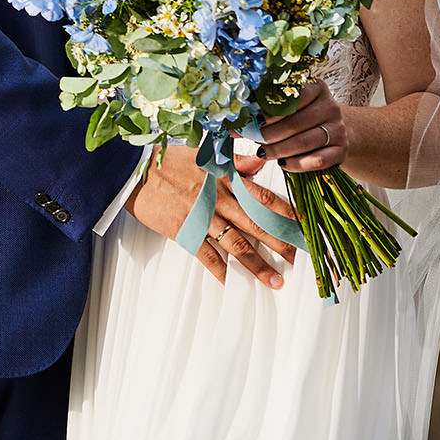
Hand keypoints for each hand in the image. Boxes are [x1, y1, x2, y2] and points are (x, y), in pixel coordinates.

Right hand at [127, 144, 295, 287]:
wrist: (133, 172)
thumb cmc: (167, 161)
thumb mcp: (204, 155)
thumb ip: (236, 161)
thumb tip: (262, 159)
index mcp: (226, 179)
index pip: (264, 198)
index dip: (287, 214)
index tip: (305, 228)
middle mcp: (219, 199)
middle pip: (257, 225)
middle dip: (280, 244)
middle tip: (298, 262)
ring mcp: (202, 218)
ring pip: (236, 244)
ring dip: (257, 265)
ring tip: (275, 282)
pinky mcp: (184, 232)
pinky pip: (206, 255)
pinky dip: (219, 270)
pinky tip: (231, 283)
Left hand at [257, 81, 348, 172]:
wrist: (333, 131)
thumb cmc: (302, 117)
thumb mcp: (288, 109)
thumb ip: (265, 113)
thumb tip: (235, 125)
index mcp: (317, 88)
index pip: (293, 98)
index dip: (271, 111)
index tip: (254, 121)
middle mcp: (331, 107)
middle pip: (296, 123)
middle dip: (270, 134)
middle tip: (255, 140)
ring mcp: (339, 129)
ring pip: (305, 142)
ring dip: (280, 150)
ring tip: (264, 152)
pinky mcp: (342, 150)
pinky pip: (318, 160)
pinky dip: (297, 164)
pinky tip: (283, 163)